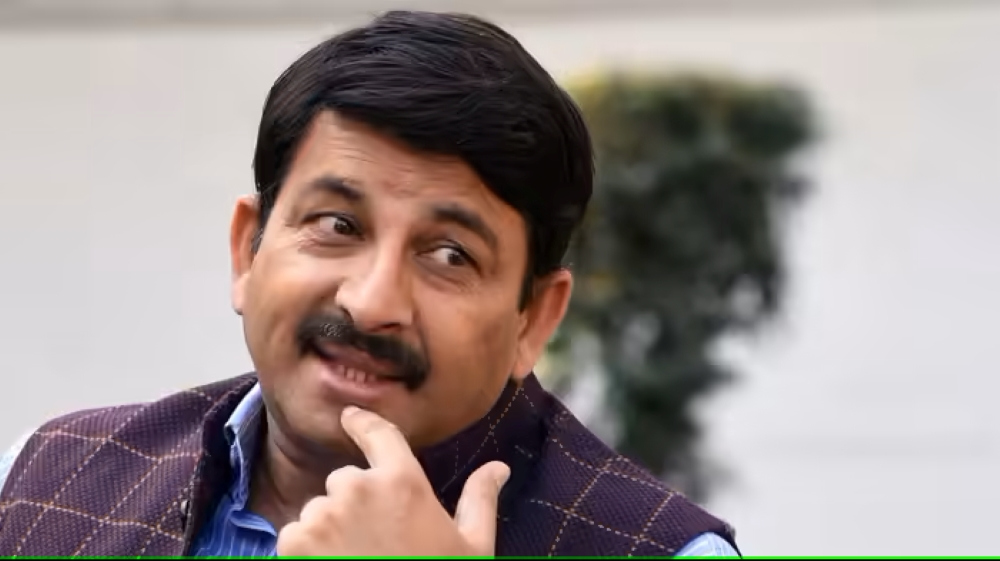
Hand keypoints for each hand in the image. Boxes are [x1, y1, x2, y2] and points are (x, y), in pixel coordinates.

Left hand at [276, 406, 510, 556]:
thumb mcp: (472, 547)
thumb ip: (480, 500)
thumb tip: (498, 468)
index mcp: (403, 482)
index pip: (378, 434)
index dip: (362, 422)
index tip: (349, 416)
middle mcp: (358, 488)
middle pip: (346, 481)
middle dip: (355, 505)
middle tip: (375, 543)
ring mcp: (322, 515)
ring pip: (319, 511)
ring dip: (329, 530)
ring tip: (355, 560)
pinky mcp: (293, 544)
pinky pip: (294, 536)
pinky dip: (306, 552)